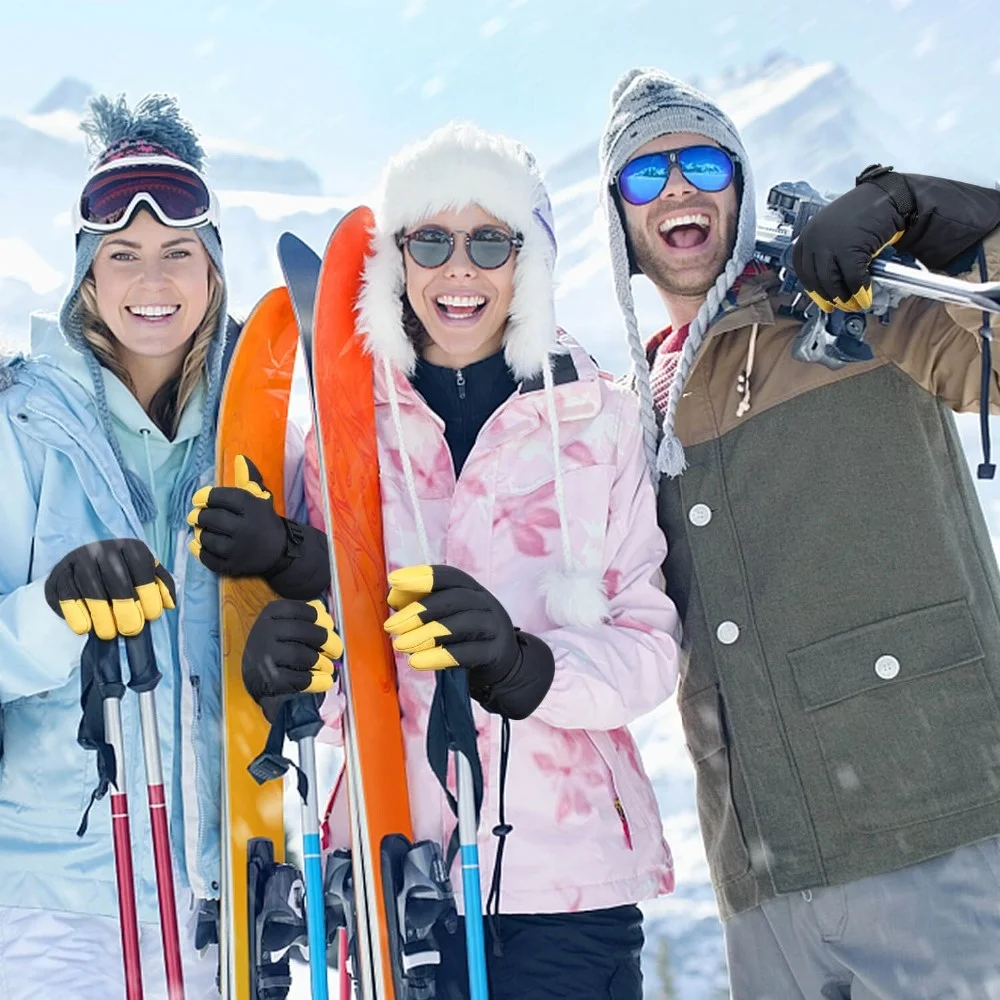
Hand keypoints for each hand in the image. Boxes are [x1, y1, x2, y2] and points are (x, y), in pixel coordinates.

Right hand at [44, 539, 175, 639]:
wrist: (86, 562)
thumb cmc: (125, 572)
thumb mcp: (147, 574)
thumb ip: (162, 587)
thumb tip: (170, 604)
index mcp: (131, 547)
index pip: (142, 571)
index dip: (149, 597)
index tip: (151, 616)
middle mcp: (104, 549)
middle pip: (117, 580)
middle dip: (126, 609)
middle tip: (131, 630)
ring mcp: (79, 559)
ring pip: (91, 589)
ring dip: (101, 616)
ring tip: (109, 633)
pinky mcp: (59, 574)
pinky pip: (67, 595)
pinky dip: (75, 614)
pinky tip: (85, 628)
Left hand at [189, 454, 330, 599]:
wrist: (281, 551)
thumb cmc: (264, 520)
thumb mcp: (260, 497)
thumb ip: (248, 478)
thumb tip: (240, 458)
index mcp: (251, 506)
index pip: (218, 497)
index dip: (204, 497)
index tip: (199, 499)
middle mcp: (244, 527)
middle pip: (209, 518)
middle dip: (200, 516)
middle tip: (198, 516)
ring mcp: (238, 549)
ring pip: (206, 538)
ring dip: (200, 533)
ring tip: (203, 530)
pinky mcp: (233, 565)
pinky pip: (207, 558)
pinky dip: (200, 551)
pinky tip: (200, 544)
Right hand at [242, 599, 342, 721]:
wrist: (253, 675)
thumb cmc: (276, 645)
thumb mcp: (284, 623)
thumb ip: (304, 615)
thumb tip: (321, 607)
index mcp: (271, 613)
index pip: (303, 610)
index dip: (321, 619)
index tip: (329, 626)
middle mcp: (265, 631)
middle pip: (306, 632)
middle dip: (328, 641)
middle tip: (336, 650)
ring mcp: (266, 656)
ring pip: (305, 656)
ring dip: (323, 663)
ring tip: (328, 667)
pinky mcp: (271, 680)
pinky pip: (302, 679)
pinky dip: (319, 681)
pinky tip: (325, 681)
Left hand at [383, 564, 553, 719]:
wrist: (504, 663)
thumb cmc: (466, 635)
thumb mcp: (446, 615)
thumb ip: (419, 603)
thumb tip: (394, 596)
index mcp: (471, 589)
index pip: (449, 576)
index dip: (422, 576)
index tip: (394, 580)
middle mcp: (485, 603)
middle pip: (454, 599)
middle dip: (419, 610)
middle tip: (391, 626)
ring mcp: (493, 627)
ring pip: (461, 625)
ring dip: (426, 634)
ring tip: (400, 645)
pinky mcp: (494, 654)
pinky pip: (467, 653)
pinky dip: (439, 656)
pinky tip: (416, 661)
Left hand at [794, 165, 999, 314]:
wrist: (887, 199)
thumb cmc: (862, 216)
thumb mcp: (834, 232)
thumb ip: (826, 253)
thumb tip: (827, 285)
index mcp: (807, 236)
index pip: (803, 271)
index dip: (814, 291)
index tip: (823, 302)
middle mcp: (814, 240)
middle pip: (817, 280)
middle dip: (831, 298)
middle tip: (842, 307)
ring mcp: (830, 245)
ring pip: (833, 282)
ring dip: (846, 298)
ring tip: (855, 305)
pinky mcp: (850, 250)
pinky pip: (853, 278)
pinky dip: (860, 291)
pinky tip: (866, 297)